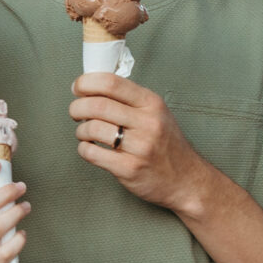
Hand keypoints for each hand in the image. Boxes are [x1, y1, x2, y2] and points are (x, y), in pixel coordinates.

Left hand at [71, 74, 221, 218]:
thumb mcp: (158, 113)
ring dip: (81, 130)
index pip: (112, 83)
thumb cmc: (168, 145)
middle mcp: (147, 123)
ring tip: (85, 133)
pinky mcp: (129, 169)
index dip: (87, 82)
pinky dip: (84, 149)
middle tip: (75, 112)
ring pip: (92, 129)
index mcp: (152, 104)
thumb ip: (130, 100)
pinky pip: (93, 153)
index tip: (78, 87)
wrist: (186, 180)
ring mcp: (139, 147)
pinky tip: (89, 148)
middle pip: (97, 105)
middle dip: (77, 107)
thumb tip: (93, 87)